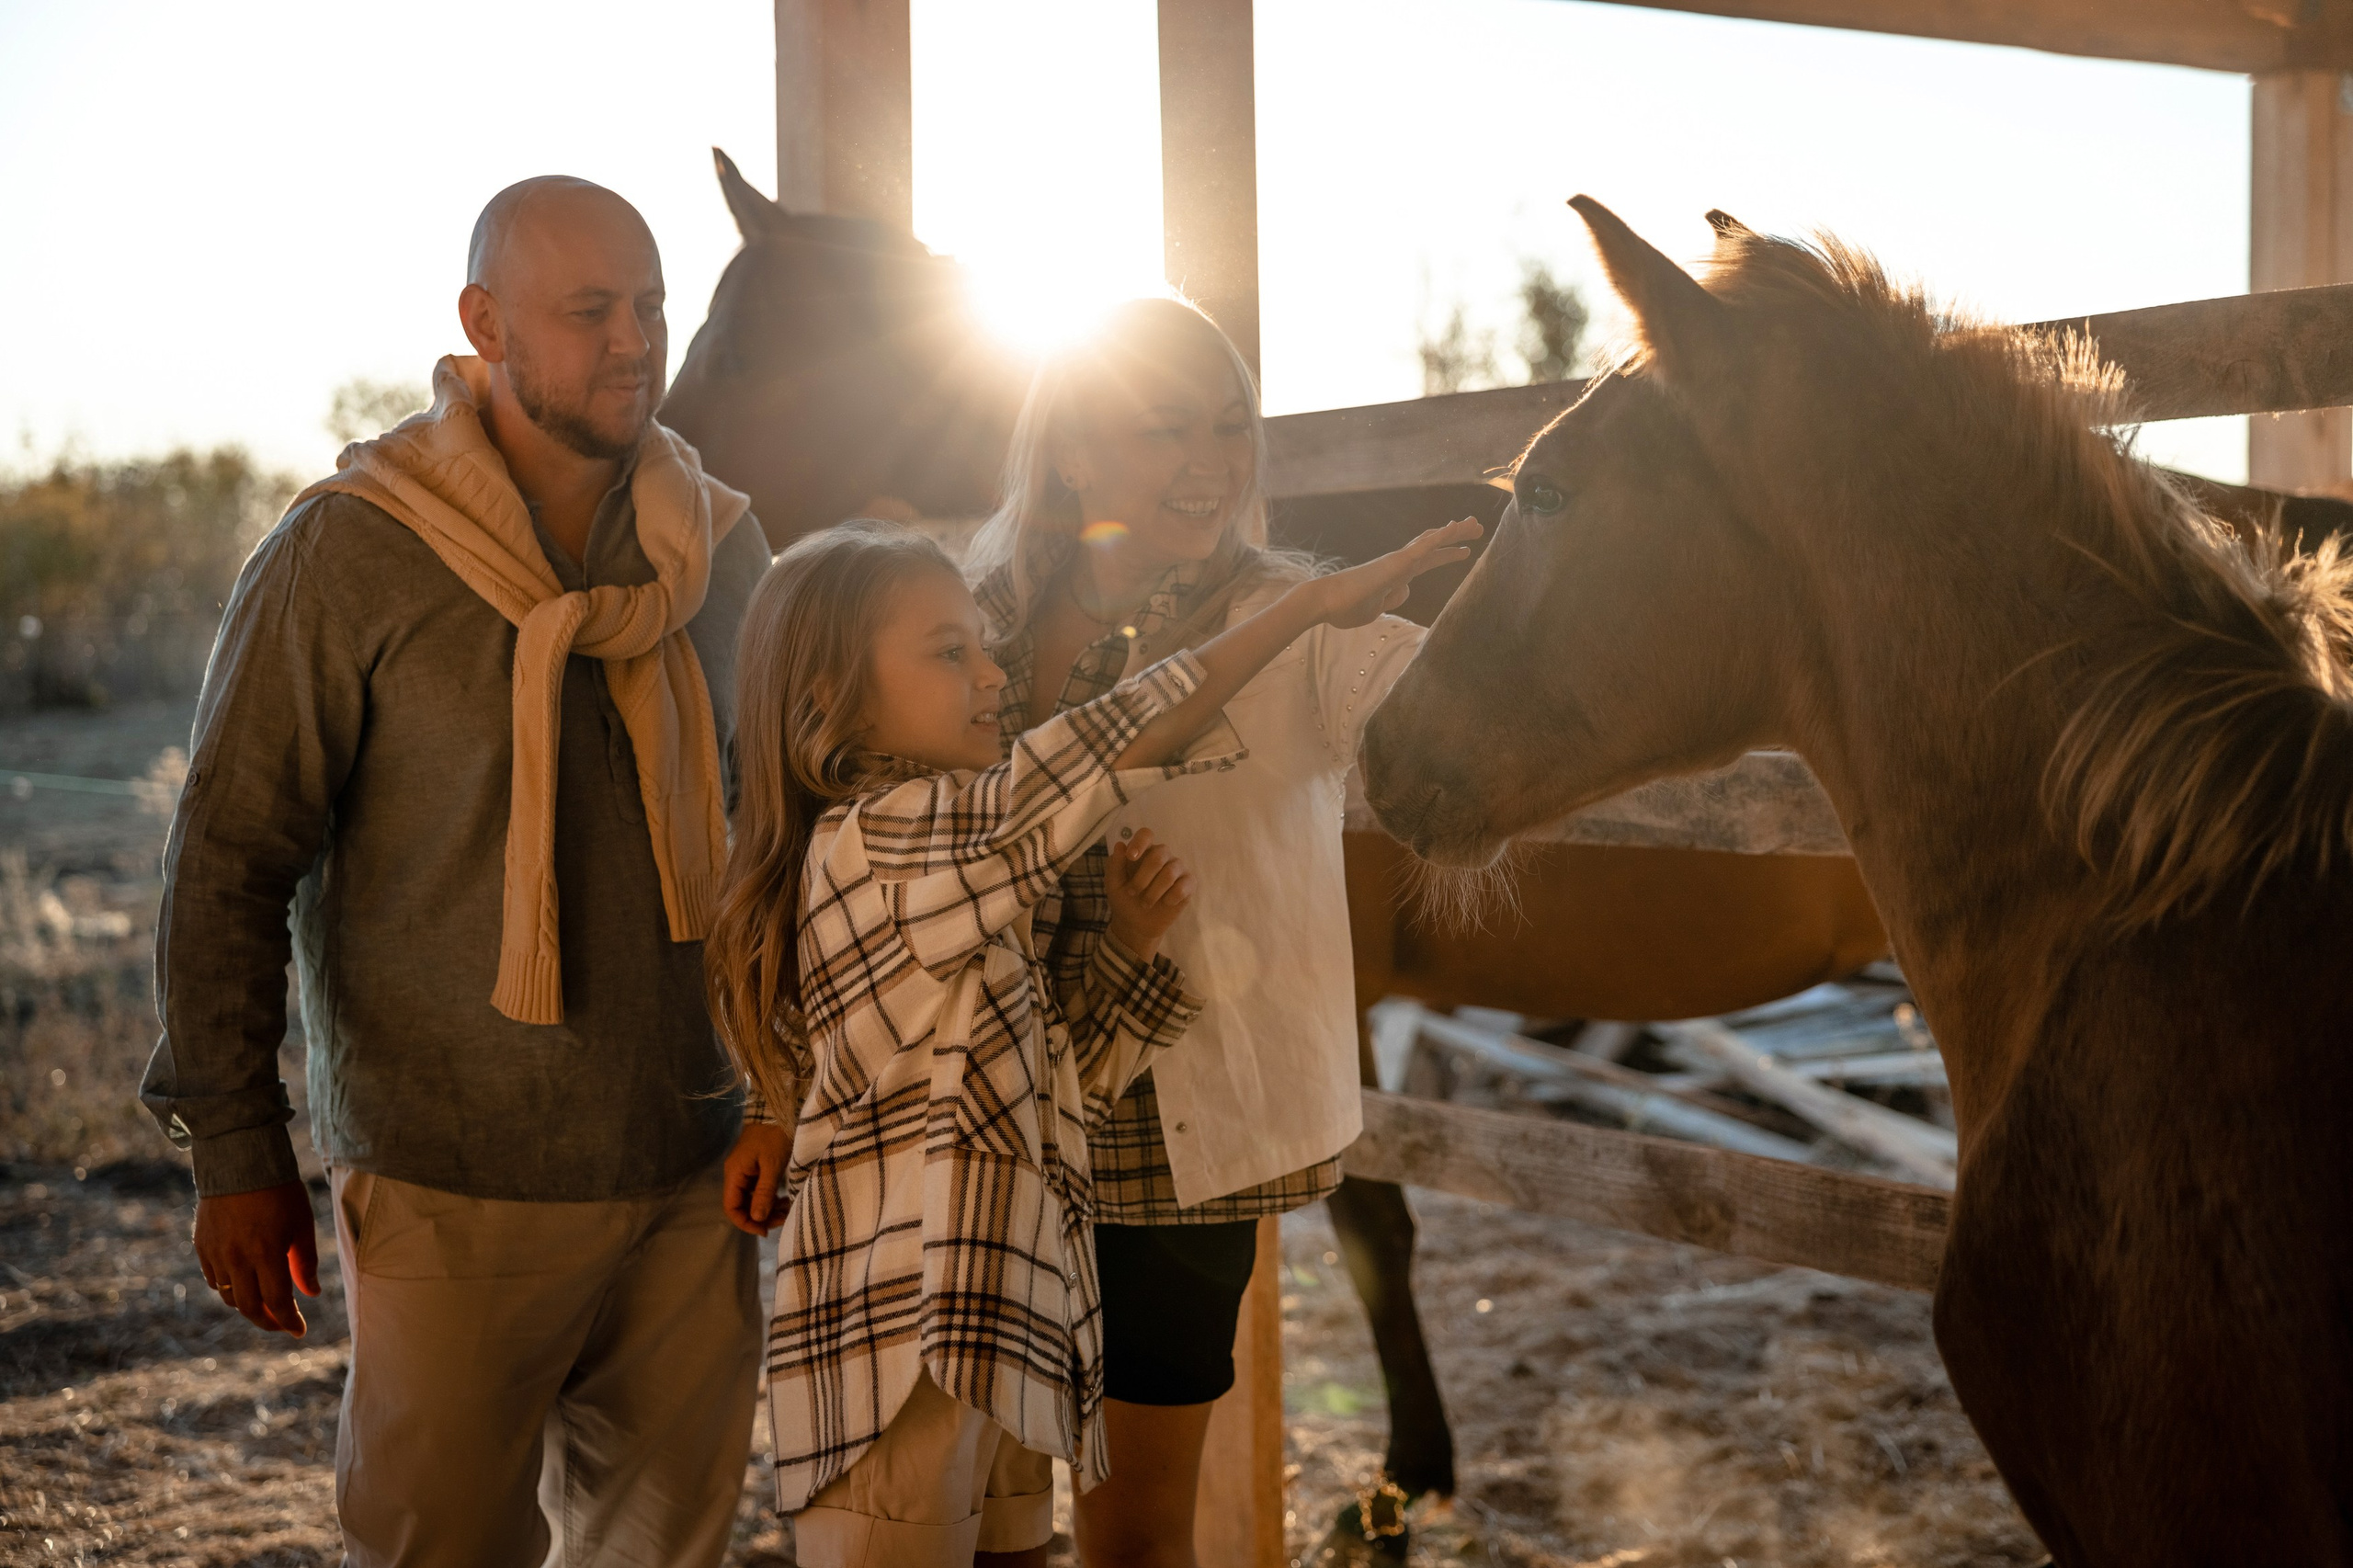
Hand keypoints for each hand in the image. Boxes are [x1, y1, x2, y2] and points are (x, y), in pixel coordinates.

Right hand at [193, 1181, 319, 1337]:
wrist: (239, 1162)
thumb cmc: (279, 1192)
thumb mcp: (301, 1225)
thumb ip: (305, 1263)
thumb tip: (311, 1294)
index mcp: (266, 1253)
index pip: (277, 1301)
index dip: (289, 1321)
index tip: (299, 1331)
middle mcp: (236, 1258)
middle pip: (249, 1307)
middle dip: (268, 1322)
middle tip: (282, 1324)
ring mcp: (215, 1253)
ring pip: (229, 1296)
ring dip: (248, 1305)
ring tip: (266, 1303)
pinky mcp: (201, 1246)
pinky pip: (214, 1279)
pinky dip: (230, 1288)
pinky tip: (244, 1284)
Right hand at [723, 1122, 790, 1236]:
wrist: (779, 1111)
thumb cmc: (774, 1135)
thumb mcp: (772, 1165)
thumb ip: (764, 1192)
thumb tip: (757, 1218)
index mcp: (735, 1174)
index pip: (731, 1207)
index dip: (745, 1222)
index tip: (764, 1230)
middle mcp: (737, 1174)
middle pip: (743, 1205)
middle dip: (761, 1217)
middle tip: (782, 1219)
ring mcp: (746, 1172)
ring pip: (753, 1199)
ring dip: (768, 1208)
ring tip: (787, 1210)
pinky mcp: (756, 1169)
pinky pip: (760, 1190)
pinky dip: (771, 1198)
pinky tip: (785, 1200)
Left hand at [1106, 828, 1193, 957]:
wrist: (1136, 925)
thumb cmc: (1124, 900)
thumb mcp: (1113, 884)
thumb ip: (1115, 865)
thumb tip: (1120, 845)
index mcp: (1143, 852)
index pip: (1146, 834)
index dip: (1140, 842)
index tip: (1131, 857)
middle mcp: (1162, 856)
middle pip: (1159, 854)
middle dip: (1143, 877)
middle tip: (1132, 892)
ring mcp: (1177, 869)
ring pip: (1170, 872)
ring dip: (1153, 892)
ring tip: (1145, 903)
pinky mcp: (1188, 884)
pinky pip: (1184, 886)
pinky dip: (1171, 897)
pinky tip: (1165, 903)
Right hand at [1302, 516, 1482, 628]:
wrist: (1325, 603)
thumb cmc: (1345, 607)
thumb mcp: (1376, 607)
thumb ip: (1392, 598)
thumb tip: (1405, 591)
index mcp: (1396, 575)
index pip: (1426, 561)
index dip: (1445, 554)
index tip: (1463, 550)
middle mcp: (1399, 563)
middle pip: (1433, 545)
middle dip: (1455, 537)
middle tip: (1476, 527)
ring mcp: (1398, 561)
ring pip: (1432, 541)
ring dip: (1454, 531)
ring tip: (1475, 523)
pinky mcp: (1396, 563)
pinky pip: (1424, 546)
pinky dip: (1442, 536)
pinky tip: (1456, 528)